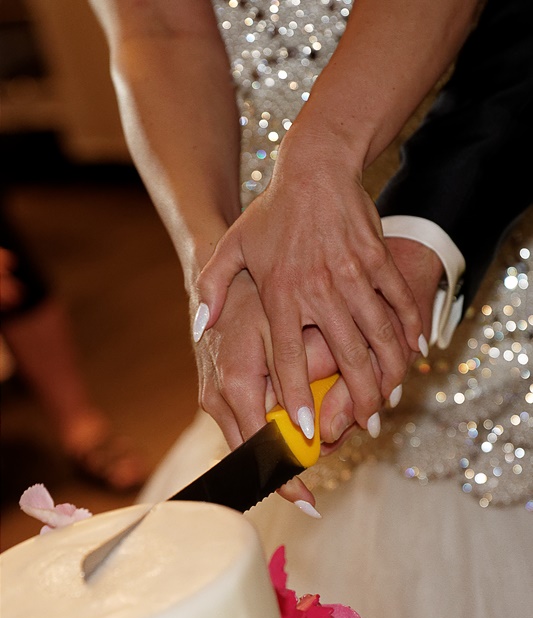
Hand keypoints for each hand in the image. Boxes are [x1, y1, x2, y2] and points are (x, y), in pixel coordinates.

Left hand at [193, 130, 424, 438]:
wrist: (315, 167)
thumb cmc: (271, 213)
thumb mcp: (231, 246)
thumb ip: (211, 288)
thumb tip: (201, 328)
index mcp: (281, 293)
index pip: (289, 357)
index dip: (298, 396)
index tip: (308, 429)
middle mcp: (318, 289)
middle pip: (346, 356)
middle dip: (358, 399)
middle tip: (364, 428)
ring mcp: (352, 274)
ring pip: (378, 336)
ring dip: (388, 375)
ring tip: (388, 404)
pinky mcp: (376, 260)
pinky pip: (398, 303)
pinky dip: (409, 330)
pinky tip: (415, 353)